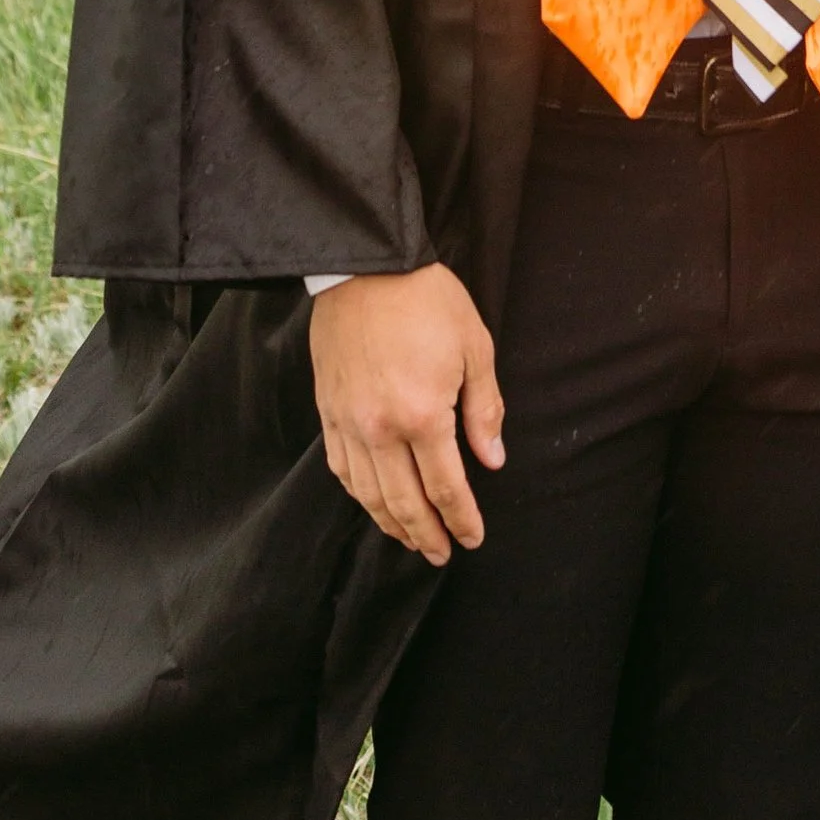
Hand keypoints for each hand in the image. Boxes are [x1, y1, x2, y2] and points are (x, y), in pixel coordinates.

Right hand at [309, 263, 504, 561]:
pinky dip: (360, 495)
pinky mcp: (328, 411)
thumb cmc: (426, 300)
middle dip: (427, 535)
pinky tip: (374, 503)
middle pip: (404, 502)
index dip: (462, 519)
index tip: (473, 539)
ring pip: (369, 494)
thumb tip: (492, 460)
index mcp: (422, 414)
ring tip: (412, 540)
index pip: (446, 487)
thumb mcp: (474, 347)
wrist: (365, 265)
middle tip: (443, 554)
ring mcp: (349, 423)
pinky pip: (342, 469)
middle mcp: (380, 429)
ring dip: (392, 524)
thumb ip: (484, 409)